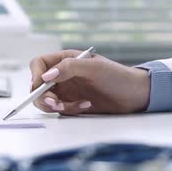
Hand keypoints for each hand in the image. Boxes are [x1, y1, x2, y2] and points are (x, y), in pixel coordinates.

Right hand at [29, 50, 150, 114]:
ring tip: (73, 106)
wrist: (135, 95)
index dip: (35, 75)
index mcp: (64, 60)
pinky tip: (86, 105)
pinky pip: (61, 110)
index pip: (39, 65)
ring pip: (46, 100)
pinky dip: (69, 110)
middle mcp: (62, 75)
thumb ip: (69, 68)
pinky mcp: (72, 104)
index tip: (40, 85)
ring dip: (55, 105)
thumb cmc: (117, 76)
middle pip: (38, 86)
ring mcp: (66, 91)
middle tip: (55, 103)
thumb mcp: (93, 67)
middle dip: (43, 96)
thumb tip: (46, 76)